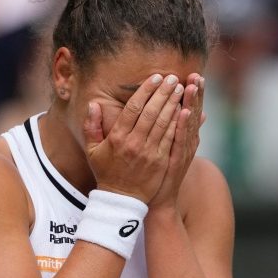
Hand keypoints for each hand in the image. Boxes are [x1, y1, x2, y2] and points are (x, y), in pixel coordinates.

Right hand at [84, 73, 184, 201]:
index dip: (145, 91)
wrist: (122, 199)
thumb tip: (93, 104)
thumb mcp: (93, 150)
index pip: (133, 108)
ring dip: (173, 104)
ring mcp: (149, 153)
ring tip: (181, 89)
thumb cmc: (107, 172)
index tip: (155, 77)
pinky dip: (179, 123)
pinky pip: (171, 139)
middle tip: (172, 78)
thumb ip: (91, 126)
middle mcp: (134, 143)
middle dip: (163, 93)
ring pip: (163, 123)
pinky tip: (185, 110)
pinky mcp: (161, 162)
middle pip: (151, 112)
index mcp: (117, 138)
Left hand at [149, 73, 205, 208]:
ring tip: (193, 86)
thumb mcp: (175, 149)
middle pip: (194, 113)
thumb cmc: (162, 172)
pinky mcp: (176, 160)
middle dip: (196, 94)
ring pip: (189, 124)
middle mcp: (188, 142)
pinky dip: (183, 126)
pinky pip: (180, 140)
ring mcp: (183, 151)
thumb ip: (185, 129)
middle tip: (198, 75)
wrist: (158, 199)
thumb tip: (200, 112)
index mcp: (186, 137)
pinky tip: (184, 111)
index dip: (196, 94)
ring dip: (192, 104)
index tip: (196, 75)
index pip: (192, 109)